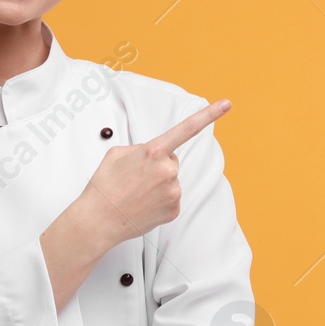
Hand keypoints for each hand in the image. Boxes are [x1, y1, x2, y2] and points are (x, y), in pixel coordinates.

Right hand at [75, 99, 230, 247]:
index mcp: (153, 152)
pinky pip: (171, 198)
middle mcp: (168, 171)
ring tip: (135, 193)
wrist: (98, 221)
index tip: (226, 104)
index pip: (186, 128)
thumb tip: (154, 155)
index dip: (209, 115)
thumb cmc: (104, 187)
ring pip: (171, 180)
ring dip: (157, 184)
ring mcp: (173, 192)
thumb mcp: (116, 154)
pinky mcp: (174, 209)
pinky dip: (159, 200)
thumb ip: (141, 148)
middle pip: (171, 160)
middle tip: (135, 178)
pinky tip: (142, 204)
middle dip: (157, 165)